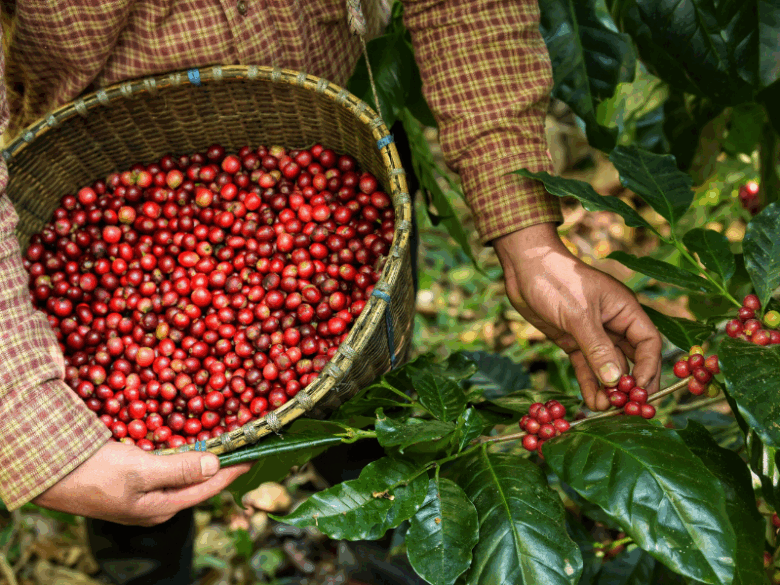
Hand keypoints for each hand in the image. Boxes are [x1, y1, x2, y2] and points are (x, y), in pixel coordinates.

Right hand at [32, 440, 251, 525]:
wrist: (49, 472)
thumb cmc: (94, 474)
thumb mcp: (140, 471)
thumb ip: (179, 469)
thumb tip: (216, 465)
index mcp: (162, 507)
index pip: (208, 488)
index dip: (233, 471)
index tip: (254, 455)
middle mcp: (157, 504)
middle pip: (198, 483)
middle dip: (221, 464)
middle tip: (242, 444)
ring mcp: (144, 493)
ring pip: (183, 473)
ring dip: (202, 458)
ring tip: (224, 441)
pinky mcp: (133, 479)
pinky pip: (166, 466)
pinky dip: (181, 453)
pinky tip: (188, 441)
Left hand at [494, 223, 661, 410]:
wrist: (524, 268)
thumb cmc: (556, 280)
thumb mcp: (579, 314)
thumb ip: (598, 348)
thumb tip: (617, 381)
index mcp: (624, 309)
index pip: (648, 343)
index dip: (648, 368)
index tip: (640, 392)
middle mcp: (613, 323)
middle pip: (632, 359)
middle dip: (631, 384)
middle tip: (628, 409)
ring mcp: (593, 333)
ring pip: (608, 367)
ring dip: (608, 388)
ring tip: (606, 410)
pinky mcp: (573, 340)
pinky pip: (587, 366)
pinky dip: (590, 383)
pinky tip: (592, 402)